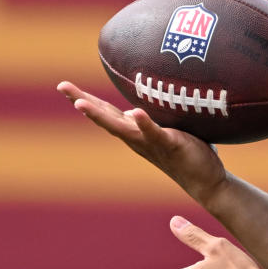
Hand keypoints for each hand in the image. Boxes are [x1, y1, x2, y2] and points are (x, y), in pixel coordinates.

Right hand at [56, 81, 226, 202]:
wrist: (205, 181)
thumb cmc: (186, 152)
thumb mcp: (162, 131)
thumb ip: (148, 120)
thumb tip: (134, 109)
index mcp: (134, 132)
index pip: (105, 113)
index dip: (84, 100)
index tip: (64, 87)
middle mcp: (136, 139)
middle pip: (104, 118)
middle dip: (82, 102)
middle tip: (62, 87)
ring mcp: (151, 143)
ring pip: (121, 127)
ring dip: (100, 115)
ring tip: (82, 103)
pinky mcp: (170, 145)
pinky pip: (155, 133)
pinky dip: (144, 123)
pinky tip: (135, 112)